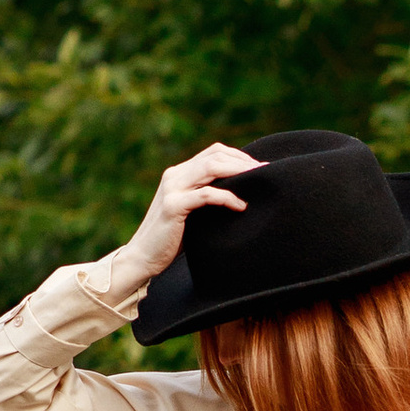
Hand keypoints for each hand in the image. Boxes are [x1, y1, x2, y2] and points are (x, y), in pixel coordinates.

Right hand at [95, 145, 262, 294]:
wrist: (142, 258)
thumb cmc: (171, 239)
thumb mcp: (191, 212)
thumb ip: (206, 198)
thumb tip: (240, 195)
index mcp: (179, 173)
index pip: (213, 152)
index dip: (239, 156)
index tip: (260, 168)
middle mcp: (174, 175)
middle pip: (215, 155)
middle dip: (244, 162)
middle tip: (266, 172)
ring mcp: (172, 189)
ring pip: (211, 168)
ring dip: (239, 172)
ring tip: (258, 181)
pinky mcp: (173, 206)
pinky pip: (207, 195)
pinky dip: (227, 198)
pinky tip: (241, 206)